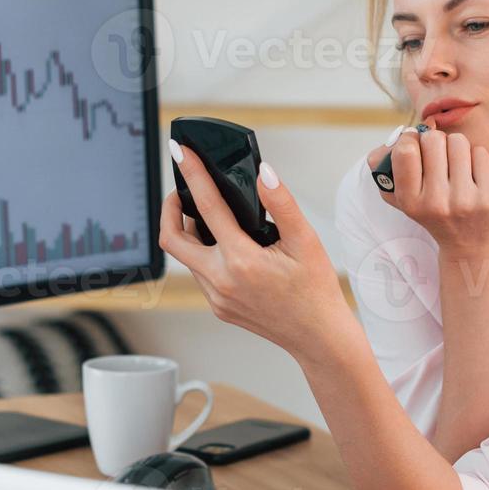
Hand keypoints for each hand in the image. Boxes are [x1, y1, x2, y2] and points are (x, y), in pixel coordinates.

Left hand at [159, 144, 353, 358]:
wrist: (318, 337)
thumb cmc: (315, 291)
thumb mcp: (305, 240)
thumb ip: (282, 203)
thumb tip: (264, 173)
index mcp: (241, 261)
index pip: (206, 207)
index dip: (192, 174)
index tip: (181, 153)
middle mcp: (221, 281)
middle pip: (171, 239)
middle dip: (170, 209)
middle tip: (182, 191)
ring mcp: (216, 298)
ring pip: (185, 258)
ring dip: (188, 233)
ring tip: (206, 215)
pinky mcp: (218, 307)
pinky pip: (199, 274)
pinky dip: (203, 253)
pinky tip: (223, 244)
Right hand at [367, 125, 488, 254]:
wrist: (470, 245)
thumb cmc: (434, 213)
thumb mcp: (404, 200)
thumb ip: (385, 171)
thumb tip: (388, 143)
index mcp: (410, 201)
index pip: (405, 152)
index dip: (410, 138)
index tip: (415, 142)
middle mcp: (436, 202)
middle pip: (433, 140)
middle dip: (435, 140)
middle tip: (438, 152)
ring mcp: (465, 200)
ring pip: (458, 142)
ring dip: (456, 146)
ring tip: (456, 163)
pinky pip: (480, 152)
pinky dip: (475, 156)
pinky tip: (473, 173)